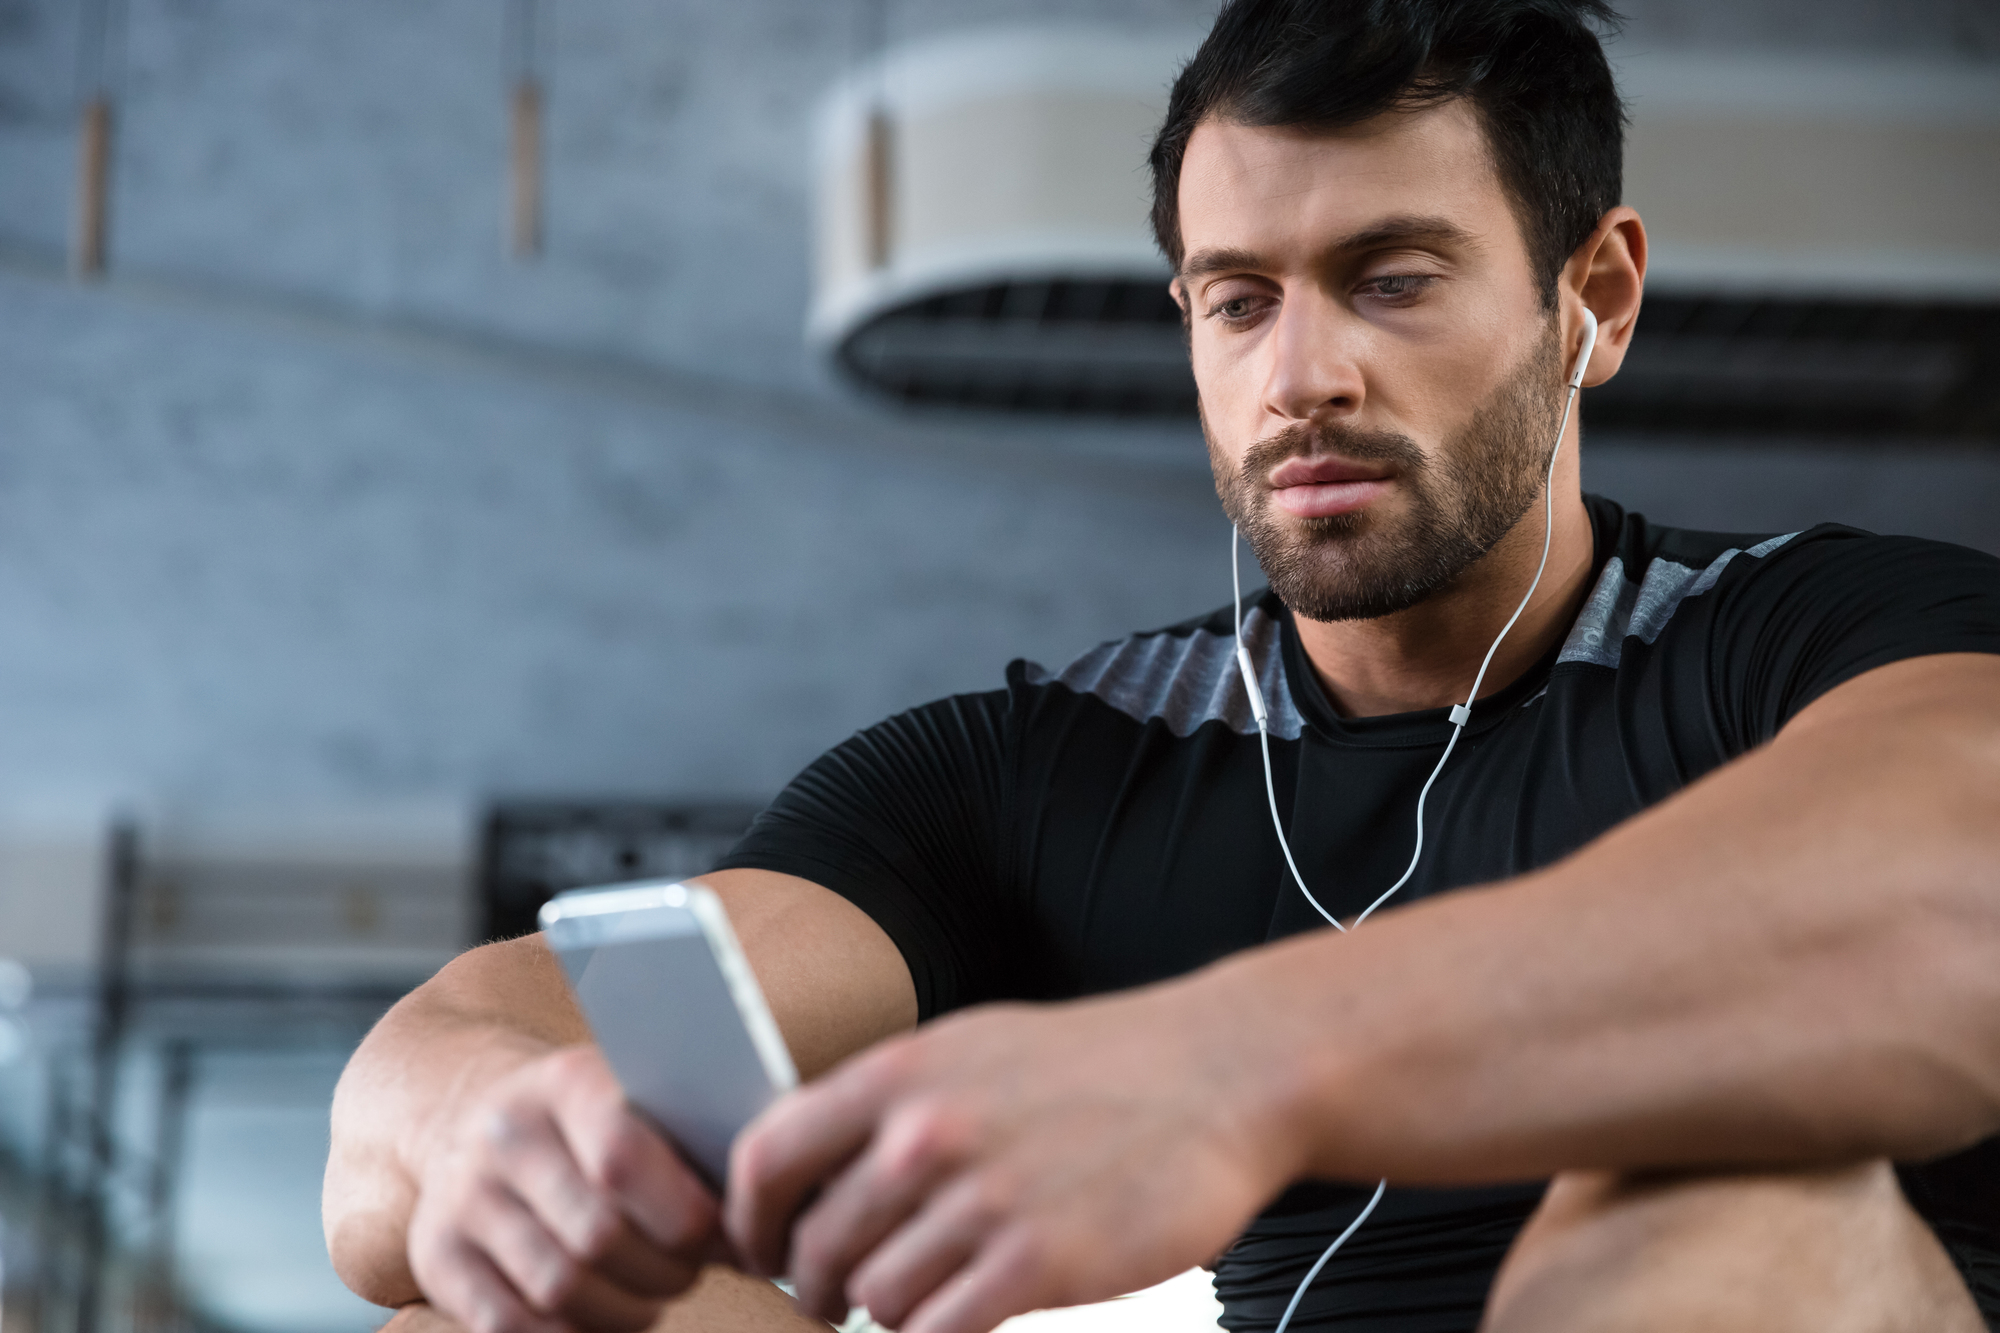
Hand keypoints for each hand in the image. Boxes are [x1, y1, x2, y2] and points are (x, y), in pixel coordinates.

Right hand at [407, 1045, 726, 1332]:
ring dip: (626, 1310)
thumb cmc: (589, 1123)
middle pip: (598, 1235)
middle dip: (666, 1271)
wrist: (472, 1121)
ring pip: (560, 1288)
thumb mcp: (634, 1100)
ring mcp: (462, 1197)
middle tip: (688, 1271)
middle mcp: (504, 1135)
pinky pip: (512, 1326)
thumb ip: (689, 1146)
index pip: (623, 1157)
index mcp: (566, 1082)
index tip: (723, 1236)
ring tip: (649, 1296)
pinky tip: (600, 1317)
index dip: (685, 1216)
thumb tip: (753, 1224)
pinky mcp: (436, 1257)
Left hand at [726, 986, 1295, 1332]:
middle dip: (817, 1285)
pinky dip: (942, 1331)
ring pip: (876, 1300)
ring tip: (927, 1292)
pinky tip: (970, 1309)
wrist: (1221, 1076)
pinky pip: (940, 1331)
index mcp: (901, 1073)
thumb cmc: (1096, 1064)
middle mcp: (928, 1135)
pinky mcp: (1040, 1263)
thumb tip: (808, 1167)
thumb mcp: (973, 1049)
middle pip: (815, 1246)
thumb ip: (890, 1103)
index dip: (750, 1220)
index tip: (764, 1248)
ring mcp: (983, 1200)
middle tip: (837, 1296)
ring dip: (891, 1310)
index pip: (765, 1158)